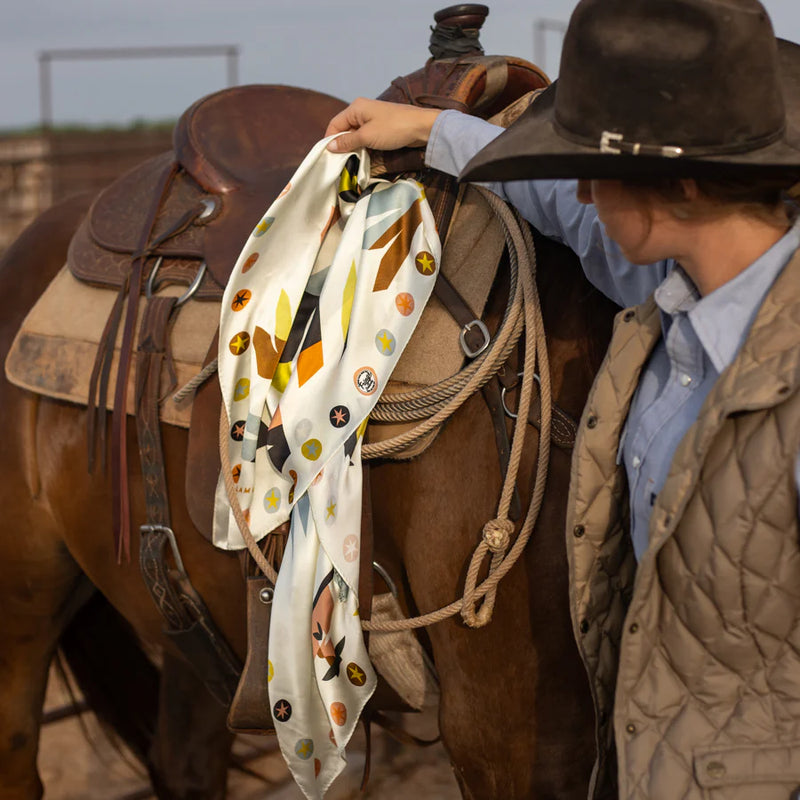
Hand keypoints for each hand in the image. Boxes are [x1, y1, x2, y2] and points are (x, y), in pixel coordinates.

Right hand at [325, 98, 440, 152]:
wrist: (421, 127)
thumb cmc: (393, 128)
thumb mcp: (367, 136)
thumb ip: (348, 141)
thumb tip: (330, 147)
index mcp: (355, 108)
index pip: (334, 124)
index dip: (330, 140)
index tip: (328, 157)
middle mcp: (361, 111)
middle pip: (344, 130)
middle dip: (342, 146)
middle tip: (340, 163)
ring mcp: (372, 119)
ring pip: (355, 135)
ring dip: (353, 148)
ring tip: (351, 163)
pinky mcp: (380, 127)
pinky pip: (366, 138)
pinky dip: (363, 147)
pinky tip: (363, 158)